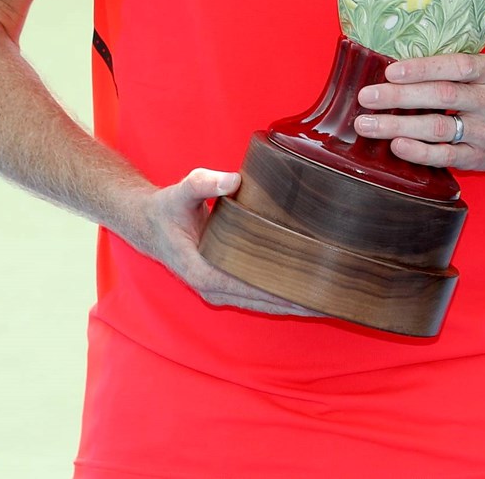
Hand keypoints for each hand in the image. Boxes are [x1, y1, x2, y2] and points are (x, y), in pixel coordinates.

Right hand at [124, 168, 316, 316]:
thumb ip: (205, 184)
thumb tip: (232, 181)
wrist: (149, 224)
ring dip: (294, 304)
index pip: (251, 288)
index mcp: (203, 272)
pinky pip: (259, 297)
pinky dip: (282, 297)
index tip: (312, 294)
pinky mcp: (226, 284)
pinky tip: (308, 292)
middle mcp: (213, 288)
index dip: (282, 293)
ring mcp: (219, 290)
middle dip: (298, 303)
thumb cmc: (168, 209)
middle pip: (263, 302)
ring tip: (331, 300)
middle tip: (335, 298)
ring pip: (263, 304)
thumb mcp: (182, 191)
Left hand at [354, 52, 484, 170]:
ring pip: (439, 128)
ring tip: (367, 124)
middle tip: (367, 97)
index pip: (456, 67)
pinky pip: (445, 156)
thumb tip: (396, 69)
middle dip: (400, 97)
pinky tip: (396, 145)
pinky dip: (418, 152)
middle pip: (442, 97)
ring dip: (398, 127)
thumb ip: (452, 69)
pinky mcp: (479, 158)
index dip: (422, 69)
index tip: (390, 71)